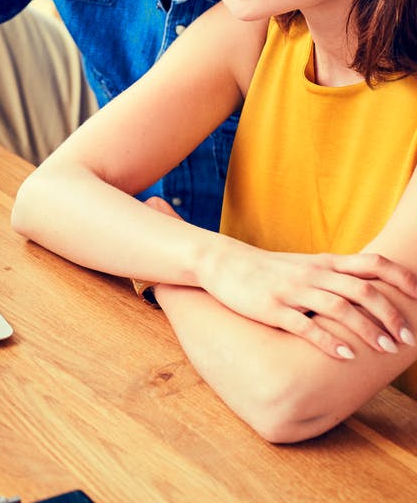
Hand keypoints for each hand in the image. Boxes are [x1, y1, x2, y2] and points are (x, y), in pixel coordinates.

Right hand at [199, 240, 416, 359]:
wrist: (221, 262)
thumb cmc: (266, 269)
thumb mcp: (303, 265)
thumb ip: (334, 275)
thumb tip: (370, 292)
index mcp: (323, 262)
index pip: (372, 264)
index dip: (401, 278)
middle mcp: (312, 274)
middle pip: (362, 290)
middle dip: (390, 315)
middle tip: (408, 339)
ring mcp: (292, 291)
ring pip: (339, 308)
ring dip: (367, 330)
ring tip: (385, 350)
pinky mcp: (273, 308)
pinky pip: (306, 325)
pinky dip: (329, 341)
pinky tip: (346, 357)